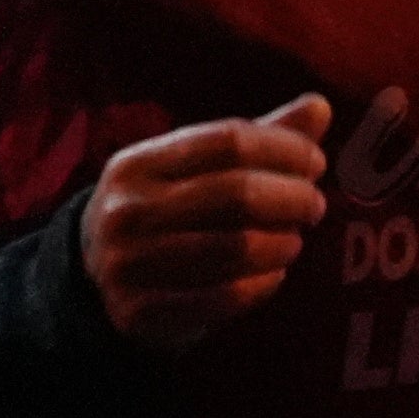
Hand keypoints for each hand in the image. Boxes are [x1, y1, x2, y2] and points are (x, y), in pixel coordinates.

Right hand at [83, 99, 331, 347]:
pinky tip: (274, 275)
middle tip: (315, 206)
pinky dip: (263, 284)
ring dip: (282, 243)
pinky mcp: (140, 312)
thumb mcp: (197, 169)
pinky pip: (225, 296)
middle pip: (237, 193)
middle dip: (293, 198)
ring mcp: (127, 264)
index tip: (315, 163)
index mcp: (137, 164)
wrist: (98, 282)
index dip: (286, 148)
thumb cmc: (168, 211)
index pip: (229, 141)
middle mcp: (126, 212)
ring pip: (236, 248)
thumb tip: (320, 106)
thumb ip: (258, 138)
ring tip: (293, 241)